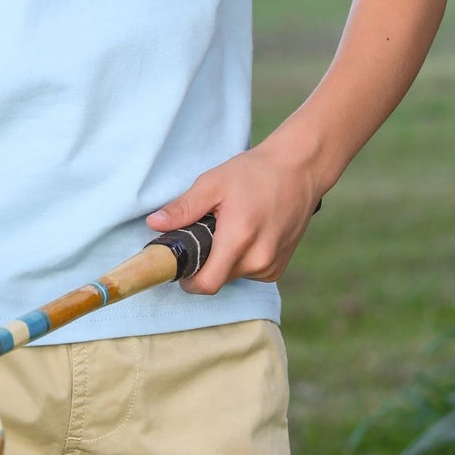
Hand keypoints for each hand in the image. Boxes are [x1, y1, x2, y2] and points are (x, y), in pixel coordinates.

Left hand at [146, 139, 320, 296]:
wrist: (299, 170)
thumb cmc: (255, 173)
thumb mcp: (213, 183)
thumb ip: (183, 208)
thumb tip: (155, 224)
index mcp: (239, 239)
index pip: (207, 284)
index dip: (188, 281)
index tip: (180, 266)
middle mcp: (259, 258)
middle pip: (217, 280)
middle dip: (204, 264)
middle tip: (204, 235)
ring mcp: (272, 265)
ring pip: (233, 277)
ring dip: (224, 261)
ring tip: (230, 229)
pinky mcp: (279, 266)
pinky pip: (249, 273)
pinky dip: (241, 260)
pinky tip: (246, 235)